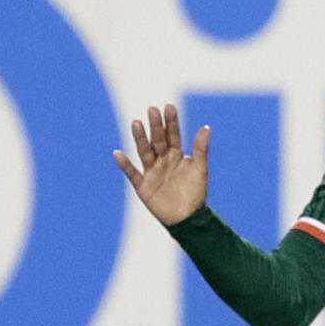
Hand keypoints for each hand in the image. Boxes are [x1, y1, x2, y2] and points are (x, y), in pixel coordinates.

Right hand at [114, 103, 209, 224]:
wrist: (188, 219)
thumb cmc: (196, 193)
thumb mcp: (200, 170)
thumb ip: (201, 149)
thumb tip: (206, 127)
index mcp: (177, 155)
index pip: (173, 135)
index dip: (171, 122)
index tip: (169, 106)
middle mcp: (163, 160)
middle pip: (157, 140)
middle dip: (155, 126)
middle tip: (152, 110)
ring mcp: (152, 171)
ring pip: (144, 151)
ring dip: (139, 138)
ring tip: (136, 123)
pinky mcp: (143, 185)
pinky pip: (132, 173)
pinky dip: (125, 164)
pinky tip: (118, 153)